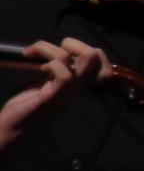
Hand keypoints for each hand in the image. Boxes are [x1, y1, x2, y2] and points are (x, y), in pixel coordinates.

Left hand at [0, 39, 109, 154]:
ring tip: (33, 55)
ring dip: (50, 49)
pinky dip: (48, 62)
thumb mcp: (47, 80)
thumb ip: (58, 68)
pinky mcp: (57, 94)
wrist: (14, 127)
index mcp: (79, 83)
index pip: (102, 62)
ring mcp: (70, 91)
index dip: (87, 48)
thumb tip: (60, 51)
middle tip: (53, 50)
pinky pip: (62, 69)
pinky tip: (38, 70)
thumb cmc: (27, 104)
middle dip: (74, 44)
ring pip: (80, 57)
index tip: (65, 51)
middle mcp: (79, 87)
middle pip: (96, 55)